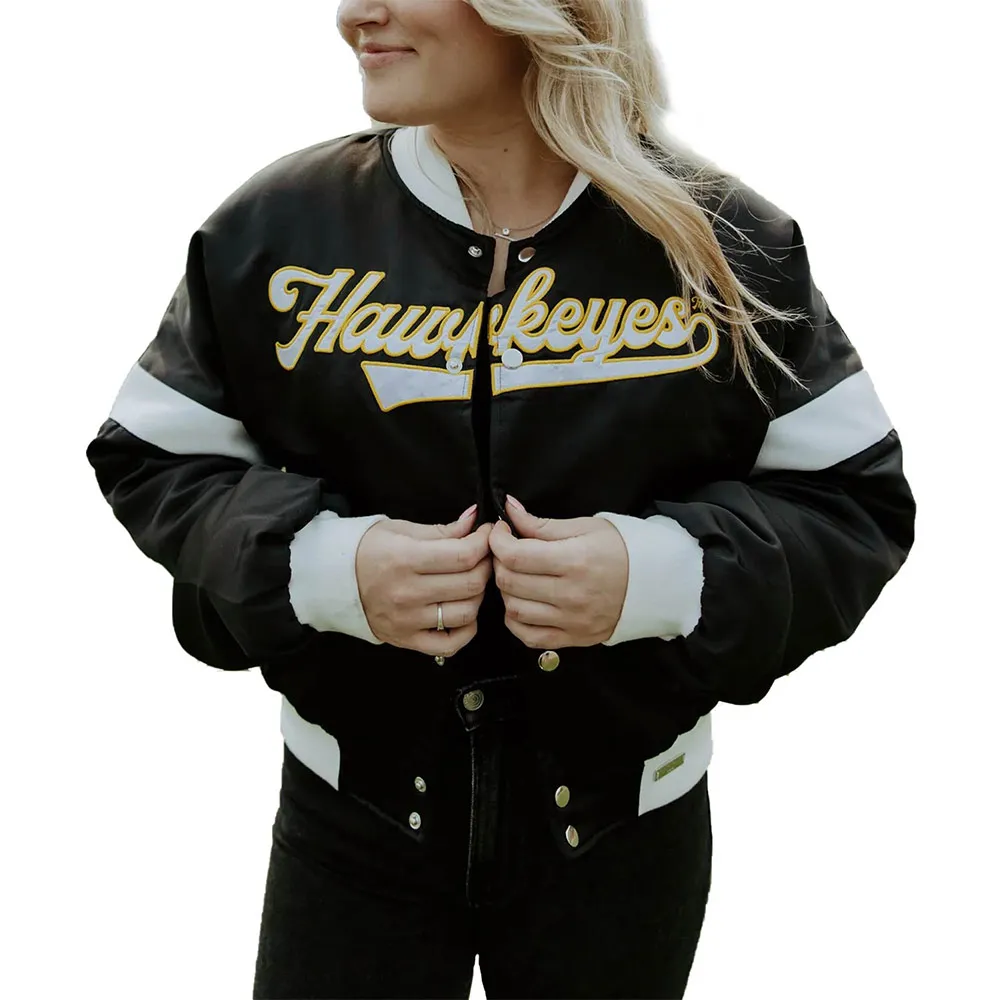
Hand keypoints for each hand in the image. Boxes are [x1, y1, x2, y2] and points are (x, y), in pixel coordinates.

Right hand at [356, 505, 492, 656]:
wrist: (335, 580)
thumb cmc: (369, 550)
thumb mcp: (402, 530)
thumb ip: (443, 530)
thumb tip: (475, 520)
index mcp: (405, 559)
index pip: (463, 556)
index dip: (484, 543)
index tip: (487, 534)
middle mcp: (407, 592)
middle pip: (470, 584)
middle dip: (486, 566)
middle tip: (483, 556)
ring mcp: (408, 620)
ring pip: (466, 613)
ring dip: (478, 595)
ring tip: (470, 582)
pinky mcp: (407, 639)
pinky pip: (451, 644)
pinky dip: (466, 630)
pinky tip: (462, 612)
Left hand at [489, 496, 628, 648]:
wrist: (656, 582)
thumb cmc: (621, 549)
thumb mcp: (585, 527)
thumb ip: (541, 524)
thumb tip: (509, 510)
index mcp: (575, 561)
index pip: (515, 555)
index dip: (498, 540)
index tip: (501, 531)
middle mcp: (571, 594)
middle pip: (510, 582)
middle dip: (498, 562)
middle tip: (507, 550)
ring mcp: (572, 620)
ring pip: (514, 610)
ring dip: (506, 590)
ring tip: (516, 575)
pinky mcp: (573, 638)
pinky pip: (529, 636)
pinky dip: (516, 620)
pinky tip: (522, 602)